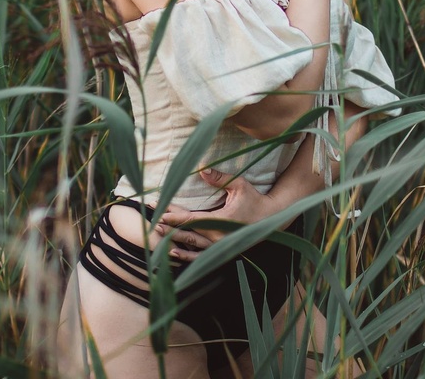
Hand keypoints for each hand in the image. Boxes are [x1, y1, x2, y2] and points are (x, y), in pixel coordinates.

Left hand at [153, 168, 279, 261]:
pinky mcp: (222, 251)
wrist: (272, 219)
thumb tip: (202, 168)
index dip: (174, 216)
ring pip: (193, 247)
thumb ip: (220, 178)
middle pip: (188, 234)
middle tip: (152, 223)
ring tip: (158, 238)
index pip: (192, 219)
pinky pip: (201, 256)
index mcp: (221, 221)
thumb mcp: (240, 185)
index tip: (159, 212)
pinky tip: (174, 254)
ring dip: (175, 242)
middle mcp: (219, 237)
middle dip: (169, 228)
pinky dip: (187, 256)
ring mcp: (220, 247)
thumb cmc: (255, 200)